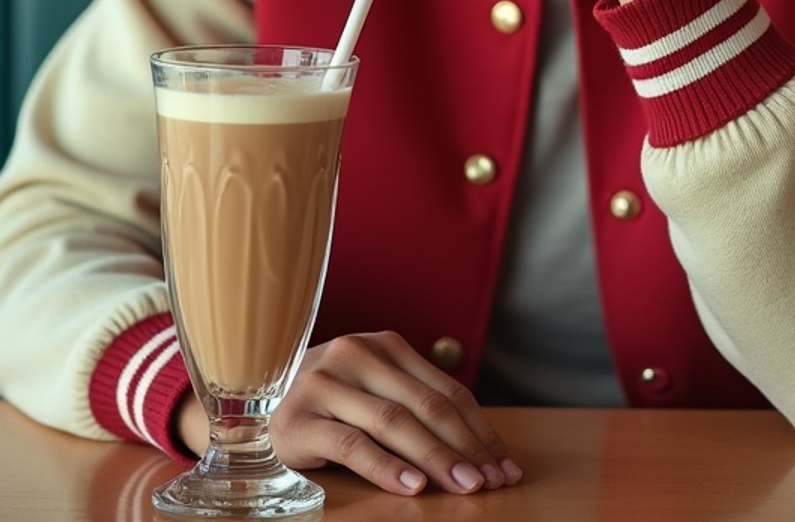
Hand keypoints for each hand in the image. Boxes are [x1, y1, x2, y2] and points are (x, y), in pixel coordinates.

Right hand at [176, 331, 520, 495]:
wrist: (250, 407)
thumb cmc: (327, 404)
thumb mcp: (372, 392)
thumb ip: (414, 405)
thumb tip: (478, 448)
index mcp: (384, 345)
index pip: (446, 391)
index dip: (481, 430)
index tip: (506, 465)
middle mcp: (357, 354)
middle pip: (426, 405)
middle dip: (467, 448)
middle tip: (494, 481)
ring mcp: (326, 383)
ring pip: (394, 423)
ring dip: (435, 459)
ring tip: (465, 486)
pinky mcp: (300, 418)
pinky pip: (351, 444)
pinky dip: (386, 467)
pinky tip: (412, 488)